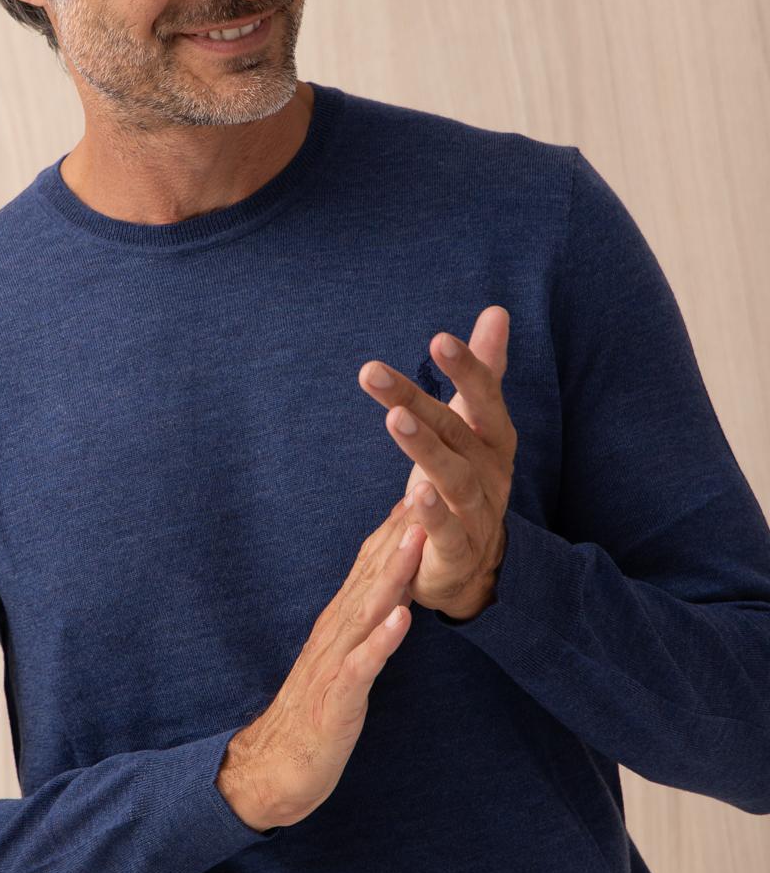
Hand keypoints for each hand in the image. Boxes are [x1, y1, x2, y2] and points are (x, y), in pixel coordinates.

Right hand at [218, 496, 426, 829]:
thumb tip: (394, 584)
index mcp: (342, 618)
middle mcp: (337, 629)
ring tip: (417, 536)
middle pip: (372, 570)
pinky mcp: (337, 696)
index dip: (399, 522)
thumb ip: (366, 618)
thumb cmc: (319, 710)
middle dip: (401, 529)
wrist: (277, 766)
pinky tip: (401, 619)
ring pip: (368, 607)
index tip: (424, 483)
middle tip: (425, 485)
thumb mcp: (348, 655)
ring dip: (393, 571)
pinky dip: (381, 640)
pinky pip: (361, 665)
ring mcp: (336, 660)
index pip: (372, 560)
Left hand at [357, 306, 515, 620]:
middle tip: (374, 372)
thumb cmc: (465, 477)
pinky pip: (447, 531)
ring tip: (395, 419)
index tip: (439, 339)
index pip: (484, 396)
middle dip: (416, 400)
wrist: (470, 561)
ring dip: (425, 448)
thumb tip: (497, 311)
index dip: (467, 368)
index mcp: (493, 438)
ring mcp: (478, 512)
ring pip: (454, 477)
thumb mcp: (471, 424)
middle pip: (454, 431)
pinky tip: (415, 496)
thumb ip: (484, 371)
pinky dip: (434, 514)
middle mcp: (492, 472)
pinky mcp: (458, 551)